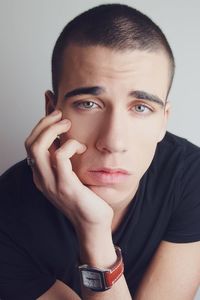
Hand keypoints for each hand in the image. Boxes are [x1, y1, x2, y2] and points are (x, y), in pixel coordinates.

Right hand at [24, 110, 113, 234]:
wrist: (92, 223)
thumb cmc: (85, 198)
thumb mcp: (70, 176)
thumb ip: (64, 159)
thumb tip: (65, 139)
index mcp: (41, 175)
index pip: (30, 145)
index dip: (40, 126)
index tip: (55, 116)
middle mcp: (41, 178)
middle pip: (30, 143)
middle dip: (44, 124)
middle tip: (60, 115)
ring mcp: (51, 183)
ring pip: (38, 148)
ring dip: (52, 130)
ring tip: (67, 124)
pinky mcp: (65, 185)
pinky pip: (59, 157)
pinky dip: (69, 145)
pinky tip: (80, 147)